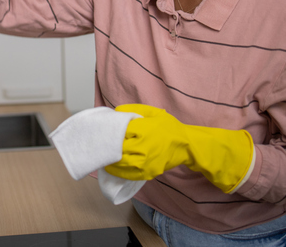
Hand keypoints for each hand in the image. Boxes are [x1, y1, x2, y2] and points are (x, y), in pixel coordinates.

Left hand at [104, 104, 253, 193]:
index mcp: (143, 130)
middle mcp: (143, 147)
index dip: (111, 131)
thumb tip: (115, 112)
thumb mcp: (152, 112)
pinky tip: (112, 166)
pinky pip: (127, 174)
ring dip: (109, 160)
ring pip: (120, 163)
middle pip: (117, 148)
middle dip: (108, 146)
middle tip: (99, 144)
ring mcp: (145, 162)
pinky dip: (117, 171)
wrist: (187, 145)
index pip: (119, 131)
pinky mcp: (147, 172)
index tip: (104, 131)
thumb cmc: (168, 127)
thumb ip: (132, 110)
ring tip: (103, 156)